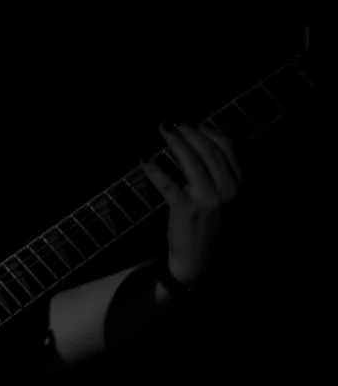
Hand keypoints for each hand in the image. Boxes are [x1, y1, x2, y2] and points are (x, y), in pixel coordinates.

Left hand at [142, 120, 239, 284]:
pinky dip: (155, 170)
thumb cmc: (214, 231)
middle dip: (191, 133)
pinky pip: (167, 184)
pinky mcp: (185, 210)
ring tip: (162, 131)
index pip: (229, 150)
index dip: (210, 132)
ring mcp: (208, 200)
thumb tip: (204, 149)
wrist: (203, 263)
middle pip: (209, 152)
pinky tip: (144, 160)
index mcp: (241, 186)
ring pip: (191, 163)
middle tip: (174, 122)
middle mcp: (229, 190)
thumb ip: (223, 179)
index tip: (196, 122)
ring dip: (175, 143)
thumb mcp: (228, 203)